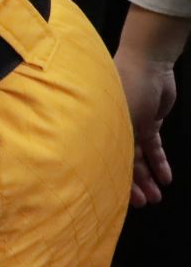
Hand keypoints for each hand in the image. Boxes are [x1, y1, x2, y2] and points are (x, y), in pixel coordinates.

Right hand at [116, 6, 184, 207]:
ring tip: (157, 197)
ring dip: (149, 178)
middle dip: (134, 185)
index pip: (105, 159)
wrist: (148, 62)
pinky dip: (160, 162)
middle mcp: (113, 128)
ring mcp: (131, 125)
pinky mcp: (149, 121)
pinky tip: (166, 177)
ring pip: (140, 158)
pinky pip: (154, 146)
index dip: (115, 181)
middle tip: (143, 203)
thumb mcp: (119, 117)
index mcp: (99, 126)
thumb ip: (115, 140)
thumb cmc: (125, 86)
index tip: (123, 200)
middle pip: (123, 162)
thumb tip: (105, 166)